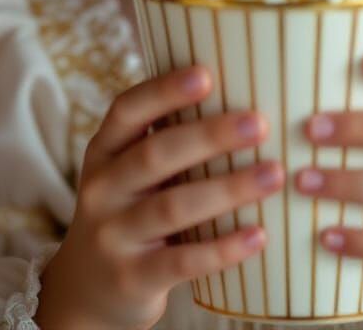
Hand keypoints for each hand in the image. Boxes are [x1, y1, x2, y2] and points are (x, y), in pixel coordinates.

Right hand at [36, 66, 282, 329]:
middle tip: (260, 123)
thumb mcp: (128, 169)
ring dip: (228, 189)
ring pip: (173, 207)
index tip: (206, 74)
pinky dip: (223, 249)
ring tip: (275, 174)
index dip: (164, 91)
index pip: (127, 110)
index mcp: (104, 150)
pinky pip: (183, 260)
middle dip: (210, 136)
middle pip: (155, 155)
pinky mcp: (132, 278)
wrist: (87, 288)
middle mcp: (102, 188)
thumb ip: (168, 137)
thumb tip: (244, 88)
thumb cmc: (130, 208)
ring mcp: (113, 236)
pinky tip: (260, 234)